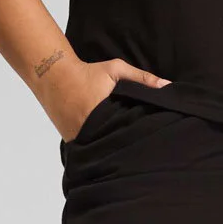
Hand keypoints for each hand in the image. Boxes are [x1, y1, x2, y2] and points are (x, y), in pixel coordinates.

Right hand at [43, 56, 170, 142]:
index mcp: (103, 114)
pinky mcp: (72, 142)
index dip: (141, 136)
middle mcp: (89, 130)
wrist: (54, 76)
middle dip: (129, 146)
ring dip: (113, 149)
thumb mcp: (116, 69)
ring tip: (130, 154)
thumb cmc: (88, 72)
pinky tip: (110, 150)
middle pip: (116, 145)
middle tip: (146, 152)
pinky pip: (89, 149)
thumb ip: (142, 78)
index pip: (129, 132)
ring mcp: (78, 138)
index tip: (154, 139)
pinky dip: (99, 148)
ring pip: (102, 150)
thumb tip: (168, 86)